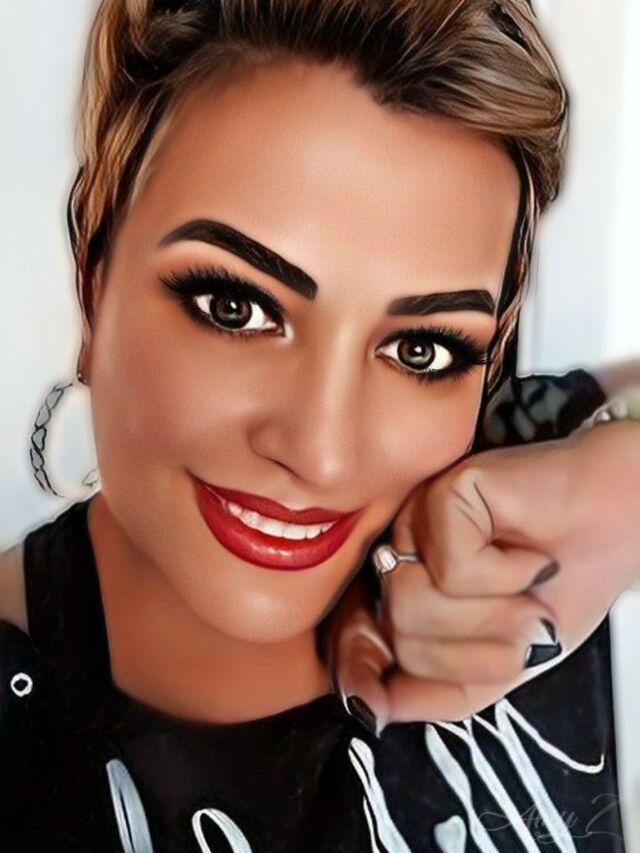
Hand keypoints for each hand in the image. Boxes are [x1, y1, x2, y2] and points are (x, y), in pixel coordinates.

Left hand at [332, 420, 639, 733]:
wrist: (620, 524)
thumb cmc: (566, 583)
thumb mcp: (503, 663)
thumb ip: (440, 688)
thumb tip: (372, 710)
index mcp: (411, 589)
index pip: (355, 637)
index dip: (361, 672)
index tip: (368, 706)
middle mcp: (405, 553)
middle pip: (398, 634)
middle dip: (474, 648)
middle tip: (524, 623)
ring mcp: (419, 521)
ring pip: (415, 604)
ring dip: (494, 615)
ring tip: (529, 588)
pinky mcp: (443, 494)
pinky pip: (452, 568)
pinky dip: (507, 575)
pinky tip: (527, 553)